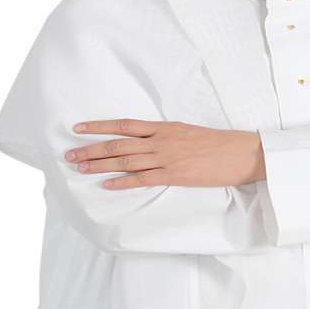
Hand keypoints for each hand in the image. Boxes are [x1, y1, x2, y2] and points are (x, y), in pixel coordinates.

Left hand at [64, 119, 265, 189]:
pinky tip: (106, 184)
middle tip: (69, 154)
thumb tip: (148, 141)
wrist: (240, 152)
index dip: (100, 126)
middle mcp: (162, 140)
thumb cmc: (218, 142)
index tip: (79, 128)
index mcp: (166, 127)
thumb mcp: (189, 131)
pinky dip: (123, 181)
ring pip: (127, 160)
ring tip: (80, 167)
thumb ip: (167, 135)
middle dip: (92, 149)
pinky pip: (143, 178)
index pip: (125, 124)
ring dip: (100, 165)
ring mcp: (167, 157)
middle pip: (119, 144)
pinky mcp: (175, 175)